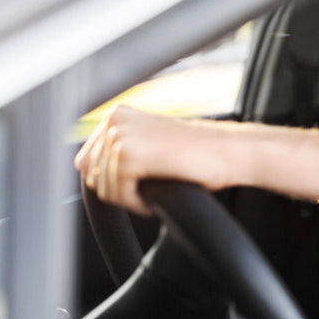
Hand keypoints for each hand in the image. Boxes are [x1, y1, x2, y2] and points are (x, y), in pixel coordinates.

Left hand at [74, 105, 230, 214]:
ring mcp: (120, 136)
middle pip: (92, 175)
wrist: (231, 151)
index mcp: (118, 114)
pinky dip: (137, 205)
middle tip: (152, 187)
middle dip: (120, 189)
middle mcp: (115, 120)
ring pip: (104, 188)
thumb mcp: (152, 142)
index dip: (112, 180)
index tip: (140, 182)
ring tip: (159, 189)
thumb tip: (90, 173)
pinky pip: (117, 195)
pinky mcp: (129, 156)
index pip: (87, 161)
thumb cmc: (201, 153)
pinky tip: (158, 195)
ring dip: (131, 197)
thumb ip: (122, 149)